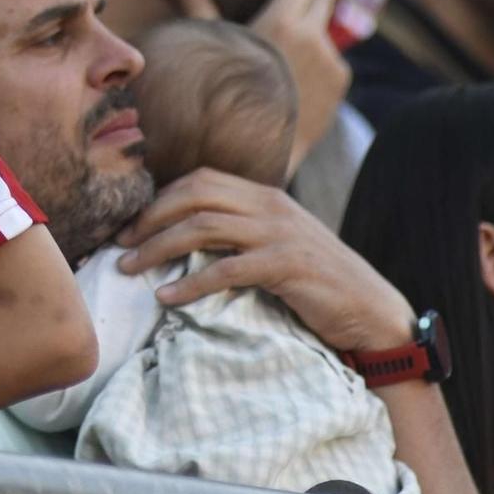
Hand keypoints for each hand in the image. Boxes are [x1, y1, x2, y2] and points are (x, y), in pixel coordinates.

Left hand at [116, 168, 414, 353]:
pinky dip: (191, 283)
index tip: (130, 226)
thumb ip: (241, 231)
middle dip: (150, 219)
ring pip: (202, 227)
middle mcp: (271, 206)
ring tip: (130, 270)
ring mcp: (280, 233)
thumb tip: (184, 235)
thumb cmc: (318, 284)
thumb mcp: (277, 245)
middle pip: (194, 196)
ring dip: (159, 248)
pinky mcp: (288, 266)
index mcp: (266, 196)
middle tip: (120, 245)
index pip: (200, 181)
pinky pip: (227, 269)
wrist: (373, 312)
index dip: (159, 200)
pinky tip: (168, 298)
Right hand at [165, 0, 350, 162]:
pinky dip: (318, 61)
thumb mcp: (213, 43)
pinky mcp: (340, 81)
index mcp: (281, 21)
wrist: (258, 139)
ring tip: (303, 33)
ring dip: (316, 30)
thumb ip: (197, 7)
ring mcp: (330, 59)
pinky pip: (329, 62)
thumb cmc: (227, 87)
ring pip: (323, 36)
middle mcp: (312, 36)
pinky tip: (298, 77)